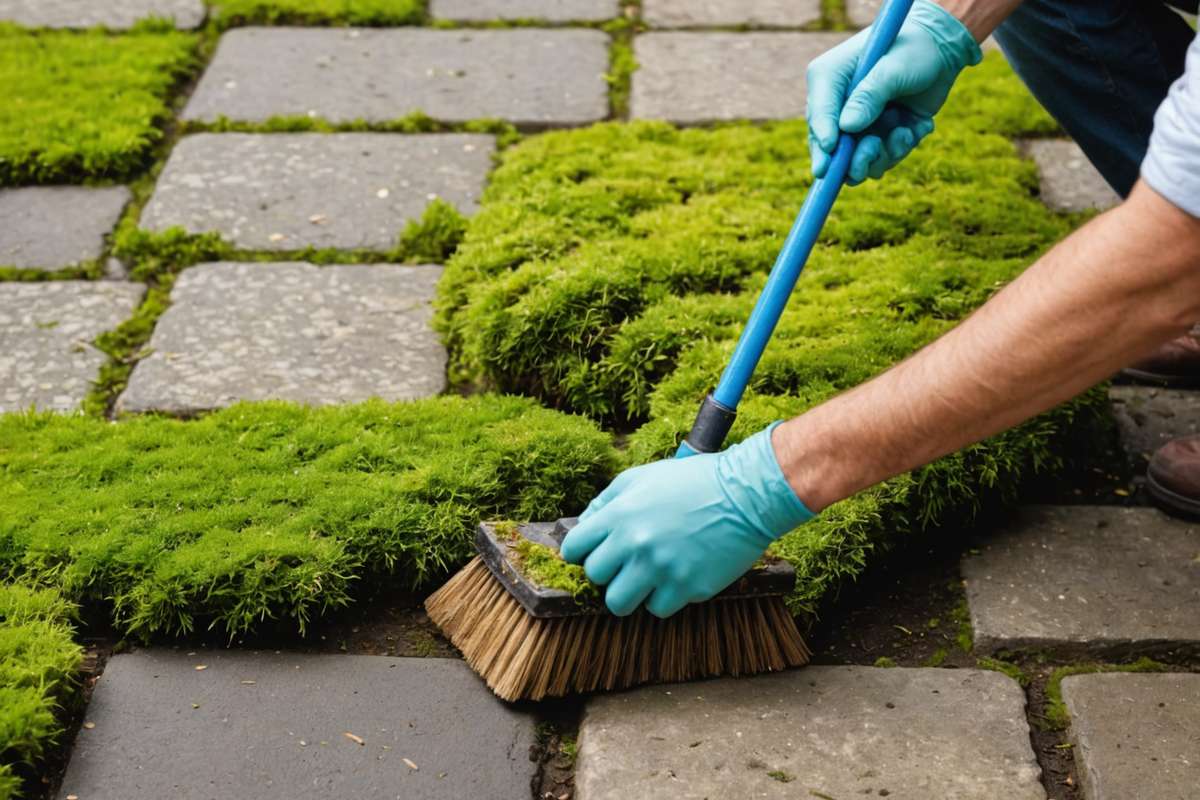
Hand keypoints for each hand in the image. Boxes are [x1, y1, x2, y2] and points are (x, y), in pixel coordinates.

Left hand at [559, 424, 813, 617]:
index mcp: (620, 515)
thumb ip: (607, 502)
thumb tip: (584, 527)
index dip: (582, 551)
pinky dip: (664, 596)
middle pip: (596, 578)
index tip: (596, 552)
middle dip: (608, 571)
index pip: (574, 548)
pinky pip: (658, 608)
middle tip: (627, 562)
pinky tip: (677, 575)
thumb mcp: (641, 477)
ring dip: (630, 592)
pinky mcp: (688, 587)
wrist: (745, 495)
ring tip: (647, 576)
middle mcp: (636, 544)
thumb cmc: (692, 481)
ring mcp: (662, 569)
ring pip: (619, 604)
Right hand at [806, 0, 980, 183]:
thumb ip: (869, 96)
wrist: (943, 49)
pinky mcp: (881, 135)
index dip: (823, 138)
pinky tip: (916, 128)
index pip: (819, 113)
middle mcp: (840, 104)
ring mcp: (860, 123)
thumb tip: (847, 127)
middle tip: (864, 162)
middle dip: (849, 159)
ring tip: (903, 135)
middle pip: (831, 145)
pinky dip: (900, 149)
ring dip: (881, 156)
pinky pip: (883, 158)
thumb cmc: (914, 48)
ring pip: (857, 159)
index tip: (829, 157)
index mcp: (830, 79)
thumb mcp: (892, 68)